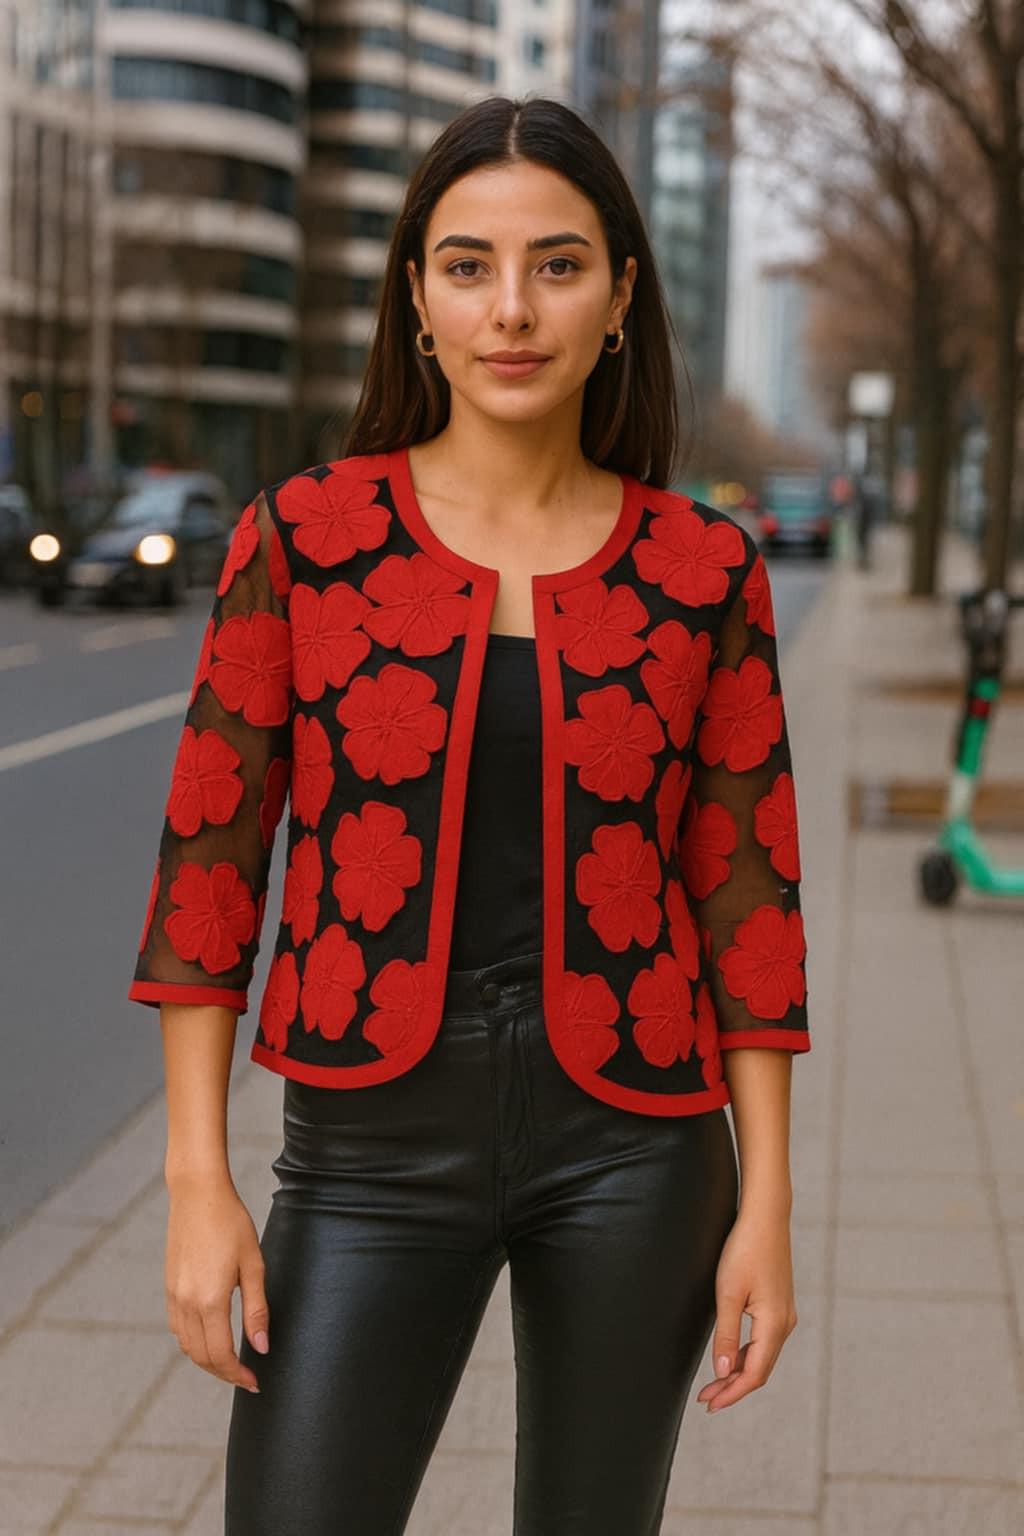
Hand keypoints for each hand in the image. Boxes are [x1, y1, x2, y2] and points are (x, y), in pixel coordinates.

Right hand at [165, 1176, 269, 1392]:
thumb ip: (256, 1309)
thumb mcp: (253, 1265)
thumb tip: (262, 1346)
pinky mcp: (169, 1287)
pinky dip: (193, 1342)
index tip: (255, 1382)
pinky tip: (211, 1336)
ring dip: (208, 1360)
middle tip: (247, 1376)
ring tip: (232, 1361)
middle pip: (201, 1357)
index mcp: (209, 1300)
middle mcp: (186, 1303)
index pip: (221, 1354)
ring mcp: (174, 1296)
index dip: (238, 1374)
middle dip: (224, 1373)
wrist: (197, 1194)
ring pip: (187, 1346)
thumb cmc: (231, 1224)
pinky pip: (178, 1328)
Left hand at [696, 1205, 797, 1413]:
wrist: (766, 1217)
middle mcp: (785, 1324)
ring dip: (738, 1372)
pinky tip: (728, 1358)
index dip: (731, 1393)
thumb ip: (726, 1335)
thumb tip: (723, 1372)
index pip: (754, 1374)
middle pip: (760, 1369)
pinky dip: (745, 1354)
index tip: (709, 1404)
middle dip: (733, 1387)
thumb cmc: (744, 1250)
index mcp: (774, 1325)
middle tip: (706, 1400)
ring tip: (713, 1384)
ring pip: (762, 1356)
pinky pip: (763, 1341)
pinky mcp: (779, 1305)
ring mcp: (784, 1315)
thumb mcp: (729, 1293)